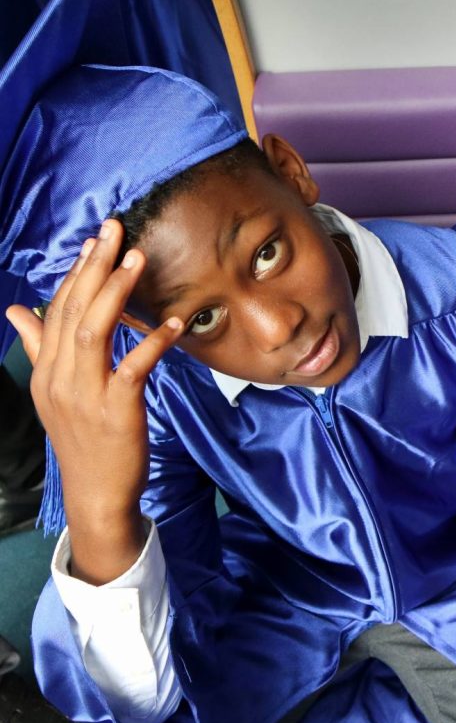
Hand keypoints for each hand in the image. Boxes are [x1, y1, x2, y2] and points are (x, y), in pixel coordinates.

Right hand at [5, 219, 183, 582]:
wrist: (97, 492)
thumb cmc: (83, 438)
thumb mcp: (54, 393)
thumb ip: (39, 348)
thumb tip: (15, 310)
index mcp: (46, 371)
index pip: (55, 311)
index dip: (75, 274)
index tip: (94, 241)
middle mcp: (59, 378)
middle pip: (73, 311)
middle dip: (94, 267)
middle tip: (114, 230)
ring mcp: (85, 394)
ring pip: (94, 331)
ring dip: (116, 292)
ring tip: (138, 259)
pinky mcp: (116, 409)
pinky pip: (134, 367)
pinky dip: (153, 342)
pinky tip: (173, 323)